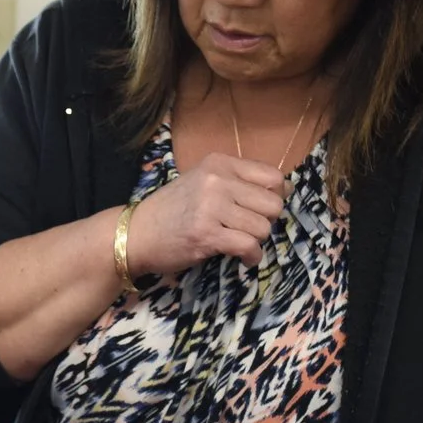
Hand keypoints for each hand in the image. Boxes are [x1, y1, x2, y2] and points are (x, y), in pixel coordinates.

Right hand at [122, 153, 286, 276]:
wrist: (136, 233)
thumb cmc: (173, 210)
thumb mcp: (204, 182)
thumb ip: (238, 181)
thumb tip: (285, 189)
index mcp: (219, 163)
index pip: (273, 177)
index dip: (276, 197)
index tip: (261, 210)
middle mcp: (217, 180)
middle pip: (273, 204)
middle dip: (266, 222)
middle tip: (248, 229)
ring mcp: (211, 207)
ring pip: (263, 227)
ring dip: (256, 241)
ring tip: (239, 242)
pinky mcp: (206, 234)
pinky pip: (248, 246)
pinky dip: (251, 257)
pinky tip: (243, 258)